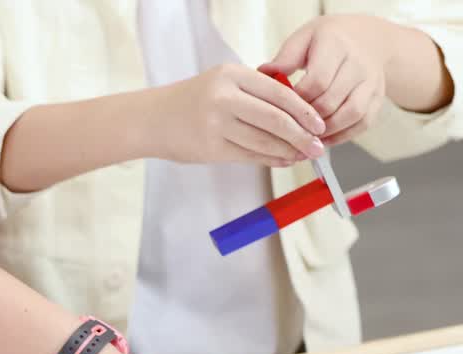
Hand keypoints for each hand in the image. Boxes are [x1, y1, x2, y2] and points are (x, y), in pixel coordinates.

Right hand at [157, 63, 326, 166]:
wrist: (151, 120)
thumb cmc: (193, 102)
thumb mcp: (223, 84)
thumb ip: (256, 93)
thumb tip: (300, 115)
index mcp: (231, 75)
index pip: (279, 93)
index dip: (304, 110)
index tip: (320, 123)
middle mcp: (223, 98)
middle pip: (275, 119)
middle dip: (302, 135)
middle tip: (318, 145)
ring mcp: (215, 124)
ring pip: (264, 140)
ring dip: (288, 151)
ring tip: (303, 156)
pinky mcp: (210, 148)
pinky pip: (249, 155)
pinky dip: (270, 159)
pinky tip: (283, 160)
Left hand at [261, 15, 391, 146]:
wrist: (366, 38)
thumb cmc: (326, 41)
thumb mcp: (303, 39)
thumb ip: (285, 58)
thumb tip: (263, 75)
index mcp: (336, 45)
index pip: (317, 81)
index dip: (296, 100)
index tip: (279, 109)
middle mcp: (359, 63)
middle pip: (331, 101)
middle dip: (306, 119)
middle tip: (287, 128)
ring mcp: (372, 82)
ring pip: (351, 114)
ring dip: (325, 130)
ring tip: (303, 137)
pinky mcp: (378, 97)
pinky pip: (363, 123)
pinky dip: (342, 136)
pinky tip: (322, 140)